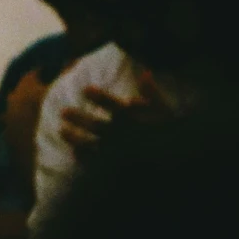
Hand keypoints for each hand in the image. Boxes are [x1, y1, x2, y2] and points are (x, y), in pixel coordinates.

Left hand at [62, 72, 176, 164]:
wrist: (177, 159)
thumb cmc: (173, 133)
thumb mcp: (166, 111)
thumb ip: (153, 93)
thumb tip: (145, 73)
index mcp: (135, 121)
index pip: (114, 106)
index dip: (99, 97)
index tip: (85, 89)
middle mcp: (124, 136)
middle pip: (96, 126)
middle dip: (78, 118)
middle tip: (63, 112)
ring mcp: (118, 153)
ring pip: (92, 145)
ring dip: (74, 138)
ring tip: (60, 130)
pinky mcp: (117, 166)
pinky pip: (98, 163)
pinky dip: (85, 158)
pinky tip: (74, 154)